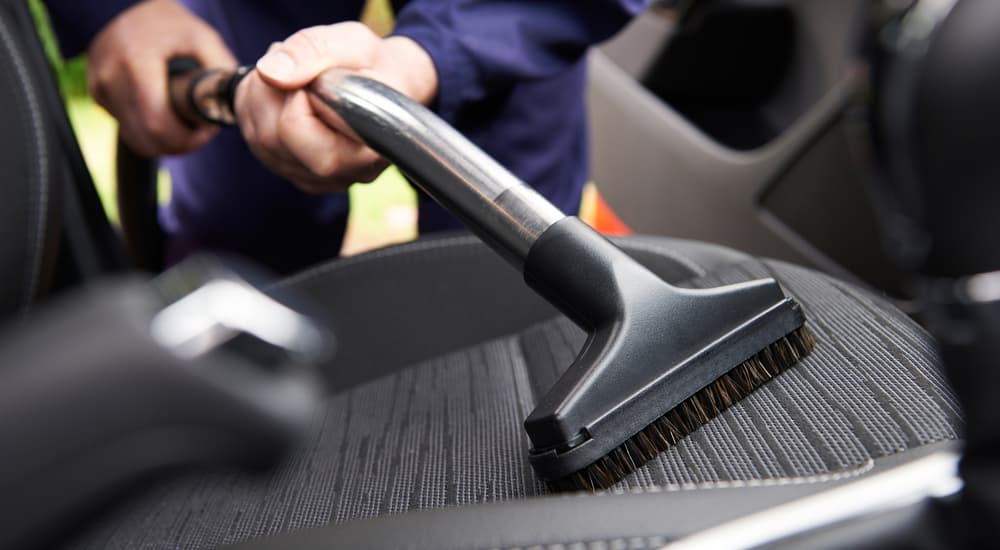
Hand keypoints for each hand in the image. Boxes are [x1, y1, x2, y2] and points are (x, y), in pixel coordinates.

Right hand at [88, 0, 236, 156]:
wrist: (129, 7)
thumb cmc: (174, 26)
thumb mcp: (204, 40)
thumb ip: (220, 73)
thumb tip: (234, 106)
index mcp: (136, 60)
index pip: (157, 123)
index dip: (187, 139)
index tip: (207, 129)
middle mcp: (110, 75)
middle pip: (146, 138)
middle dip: (179, 144)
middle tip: (200, 132)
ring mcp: (99, 85)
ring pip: (135, 139)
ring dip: (164, 141)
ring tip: (185, 123)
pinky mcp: (96, 93)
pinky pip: (126, 128)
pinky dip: (147, 131)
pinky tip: (164, 113)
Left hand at [234, 22, 437, 193]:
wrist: (389, 86)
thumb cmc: (374, 65)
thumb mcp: (352, 42)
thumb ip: (312, 51)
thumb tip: (269, 73)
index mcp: (364, 149)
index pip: (297, 130)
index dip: (295, 94)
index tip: (315, 75)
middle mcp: (343, 175)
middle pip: (271, 138)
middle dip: (270, 92)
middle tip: (295, 66)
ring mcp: (319, 180)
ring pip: (259, 142)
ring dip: (261, 98)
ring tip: (293, 76)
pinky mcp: (299, 175)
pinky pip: (257, 146)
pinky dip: (258, 112)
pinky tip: (285, 95)